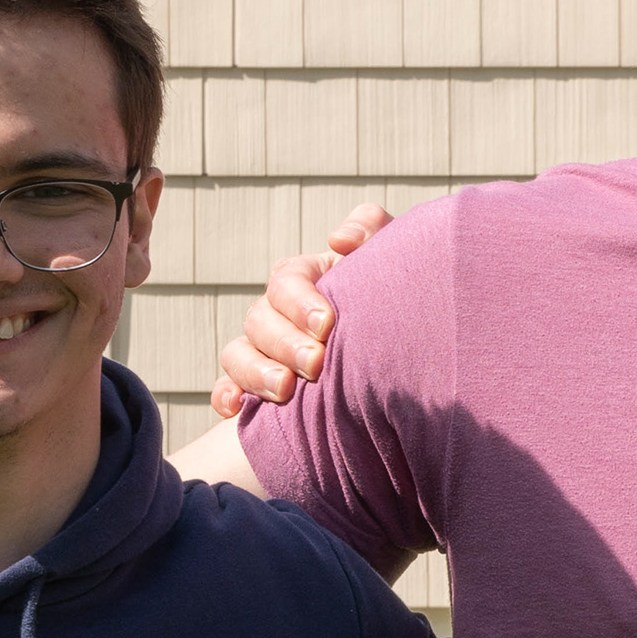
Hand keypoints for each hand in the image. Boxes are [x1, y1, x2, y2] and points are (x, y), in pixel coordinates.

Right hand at [208, 202, 394, 419]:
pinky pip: (229, 388)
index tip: (327, 324)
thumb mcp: (394, 258)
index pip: (285, 280)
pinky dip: (226, 395)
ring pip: (238, 353)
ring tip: (283, 390)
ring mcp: (265, 349)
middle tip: (315, 364)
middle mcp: (279, 313)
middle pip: (259, 320)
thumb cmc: (398, 298)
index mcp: (307, 279)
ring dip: (254, 370)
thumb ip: (373, 228)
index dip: (299, 301)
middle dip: (285, 343)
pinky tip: (236, 408)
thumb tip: (339, 240)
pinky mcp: (259, 386)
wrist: (410, 351)